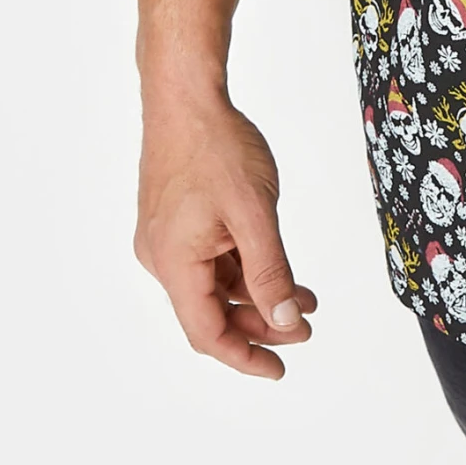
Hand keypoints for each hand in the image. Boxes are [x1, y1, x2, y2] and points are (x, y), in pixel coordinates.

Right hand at [135, 94, 316, 378]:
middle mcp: (162, 256)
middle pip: (211, 310)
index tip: (279, 368)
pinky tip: (275, 266)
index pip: (207, 332)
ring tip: (302, 298)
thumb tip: (284, 322)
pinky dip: (242, 266)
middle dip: (259, 324)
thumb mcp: (253, 212)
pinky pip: (208, 257)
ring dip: (255, 293)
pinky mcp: (174, 219)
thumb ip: (270, 271)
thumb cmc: (215, 145)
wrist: (186, 96)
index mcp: (173, 263)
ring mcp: (166, 236)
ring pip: (213, 283)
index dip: (245, 356)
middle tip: (303, 330)